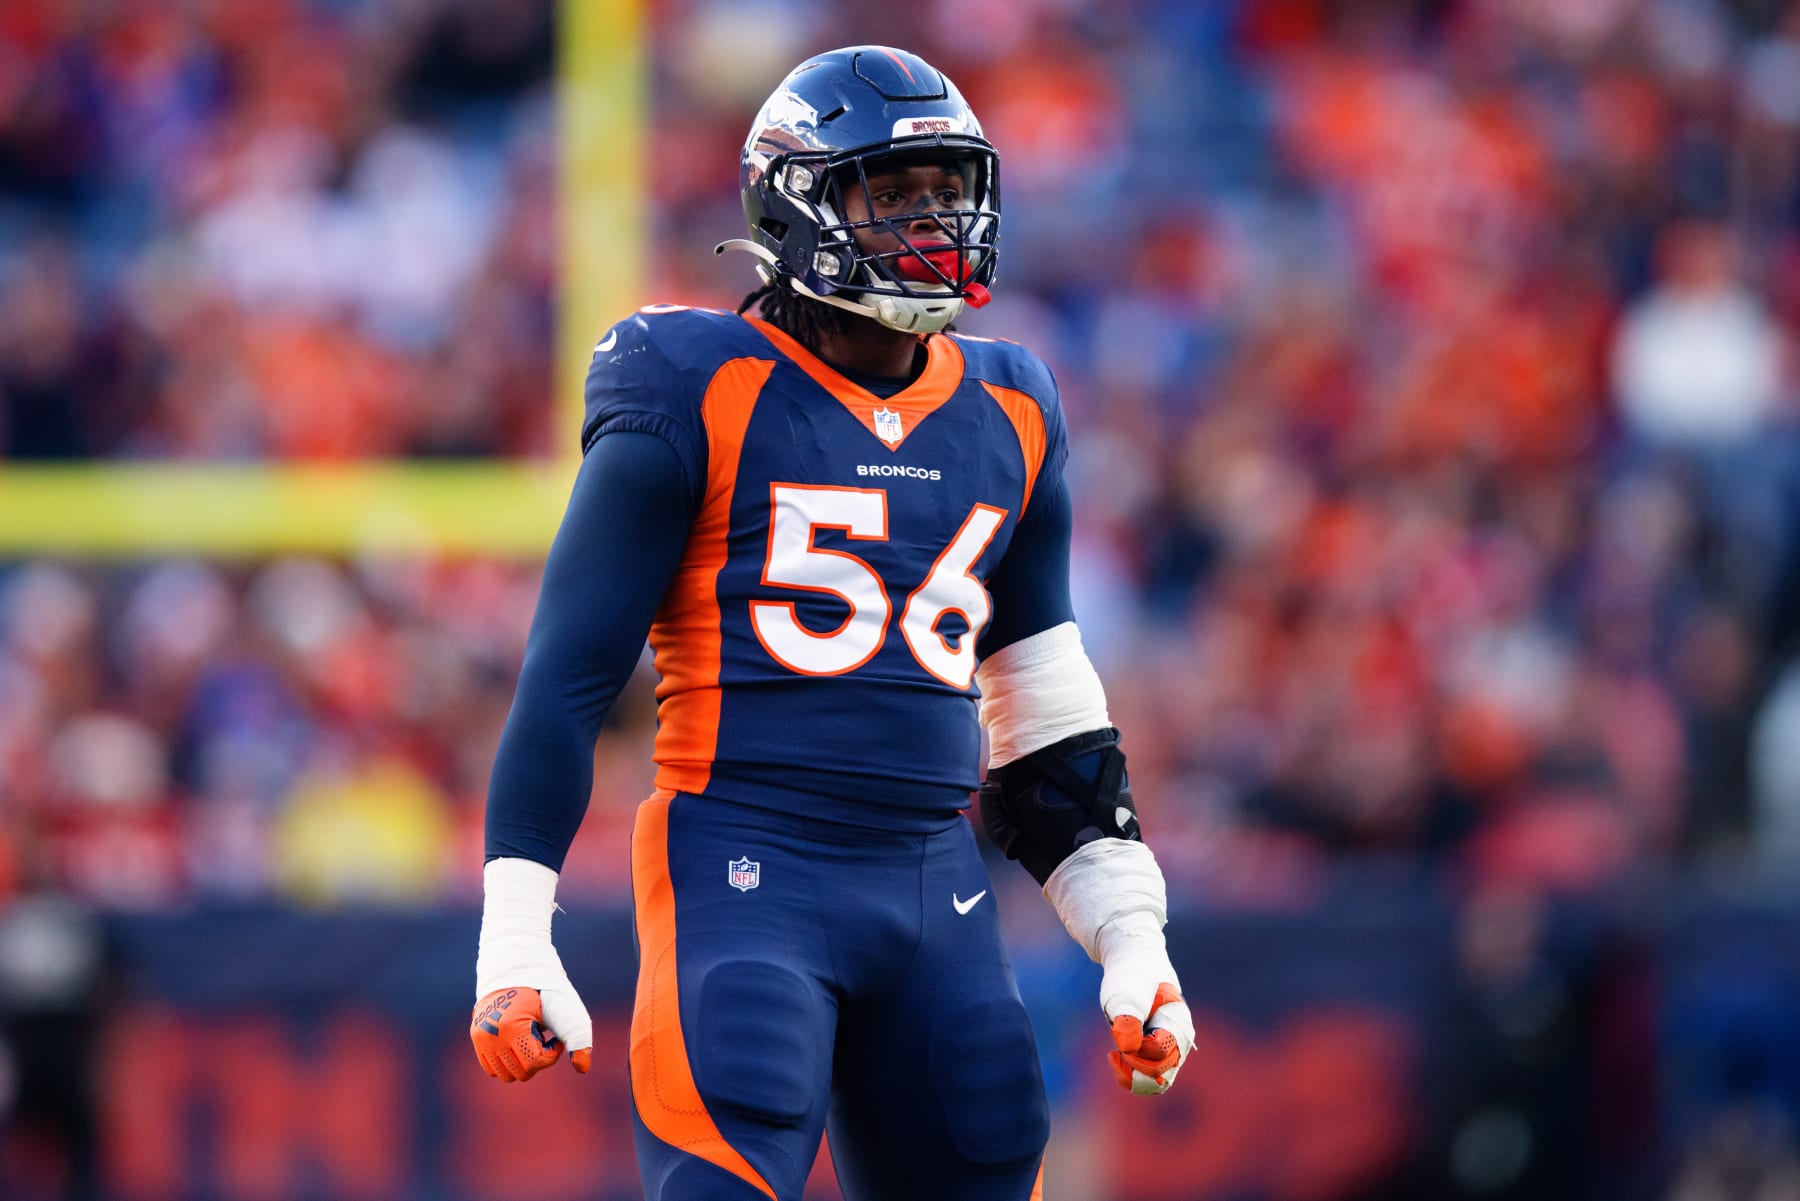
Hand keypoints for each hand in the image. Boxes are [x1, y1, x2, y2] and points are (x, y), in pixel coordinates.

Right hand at [470, 986, 591, 1080]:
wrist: (516, 971)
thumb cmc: (544, 992)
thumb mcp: (564, 1010)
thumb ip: (578, 1037)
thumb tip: (583, 1068)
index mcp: (512, 1026)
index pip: (535, 1062)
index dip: (552, 1054)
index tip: (555, 1039)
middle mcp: (492, 1035)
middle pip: (522, 1073)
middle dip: (537, 1060)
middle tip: (542, 1039)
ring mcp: (481, 1038)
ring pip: (506, 1075)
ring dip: (522, 1063)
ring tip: (528, 1041)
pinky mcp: (476, 1039)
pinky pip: (491, 1069)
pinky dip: (506, 1064)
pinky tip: (517, 1044)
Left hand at [1096, 916, 1194, 1094]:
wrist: (1134, 963)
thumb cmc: (1130, 976)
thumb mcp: (1124, 991)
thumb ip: (1128, 1016)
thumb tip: (1129, 1047)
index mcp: (1178, 1023)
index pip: (1161, 1054)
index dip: (1137, 1050)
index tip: (1120, 1033)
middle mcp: (1180, 1041)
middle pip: (1160, 1075)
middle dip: (1133, 1064)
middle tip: (1117, 1044)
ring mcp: (1172, 1049)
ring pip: (1156, 1082)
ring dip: (1132, 1072)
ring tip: (1115, 1051)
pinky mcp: (1160, 1054)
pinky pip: (1150, 1079)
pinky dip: (1131, 1074)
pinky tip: (1116, 1055)